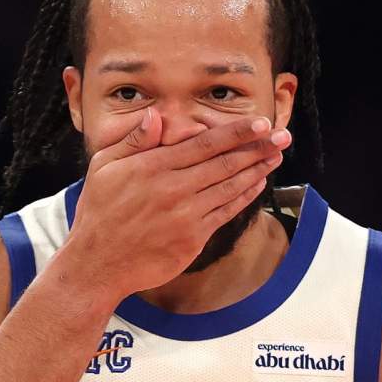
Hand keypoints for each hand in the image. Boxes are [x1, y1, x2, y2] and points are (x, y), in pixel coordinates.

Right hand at [61, 108, 291, 300]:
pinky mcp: (193, 238)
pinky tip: (258, 185)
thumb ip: (133, 141)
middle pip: (225, 162)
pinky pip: (226, 213)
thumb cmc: (99, 213)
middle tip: (283, 137)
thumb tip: (157, 117)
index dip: (237, 133)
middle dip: (258, 147)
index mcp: (154, 166)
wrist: (98, 264)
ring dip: (258, 170)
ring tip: (276, 157)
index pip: (204, 143)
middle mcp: (174, 188)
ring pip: (230, 187)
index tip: (261, 123)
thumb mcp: (103, 167)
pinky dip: (245, 197)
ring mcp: (186, 215)